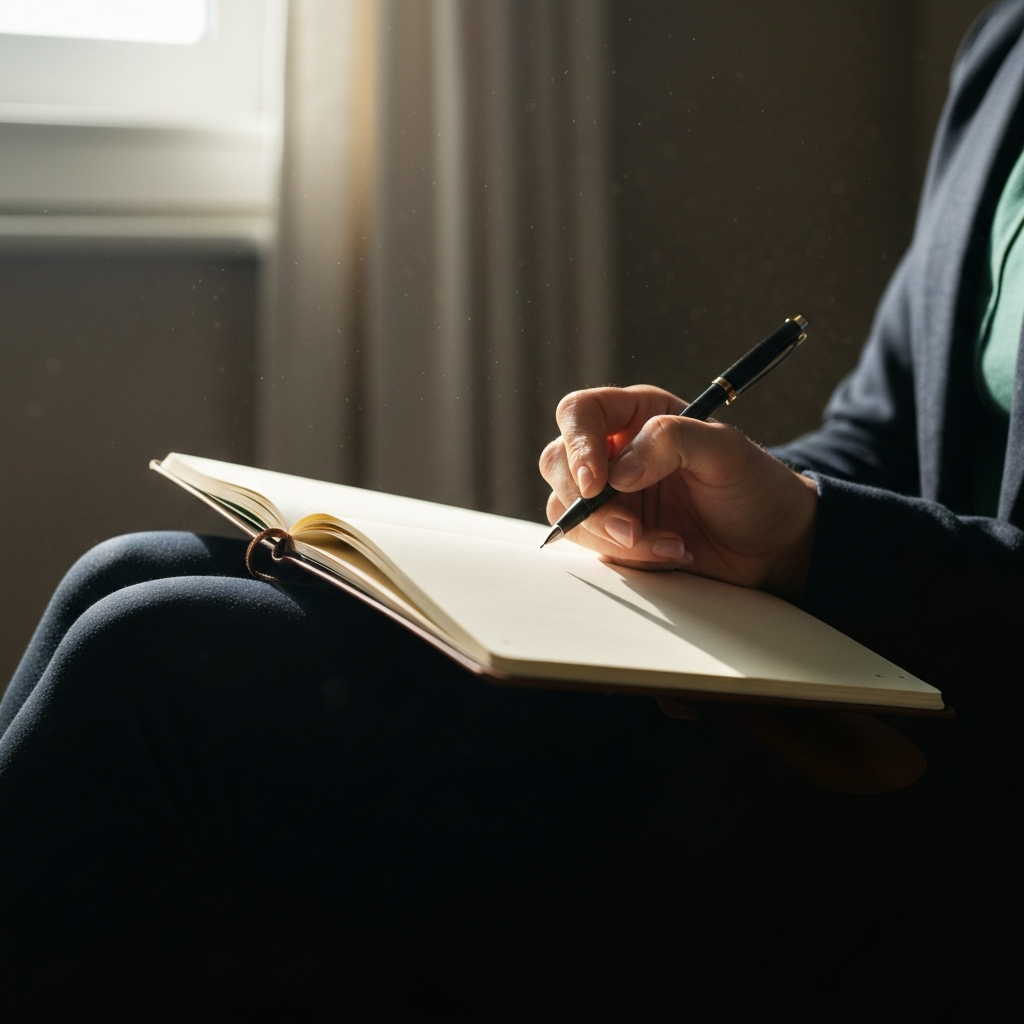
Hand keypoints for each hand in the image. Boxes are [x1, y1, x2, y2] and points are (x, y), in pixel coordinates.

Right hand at [539, 385, 818, 601]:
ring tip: (671, 546)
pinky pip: (591, 545)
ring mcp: (609, 495)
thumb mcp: (727, 451)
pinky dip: (627, 557)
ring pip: (567, 510)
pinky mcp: (612, 534)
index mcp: (637, 414)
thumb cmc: (755, 487)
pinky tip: (672, 554)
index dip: (578, 445)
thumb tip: (618, 473)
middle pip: (558, 463)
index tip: (598, 483)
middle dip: (590, 504)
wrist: (774, 544)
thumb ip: (671, 441)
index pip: (580, 413)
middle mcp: (614, 451)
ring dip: (610, 537)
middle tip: (631, 530)